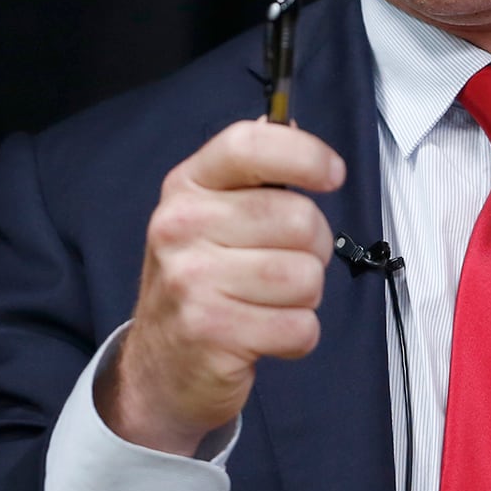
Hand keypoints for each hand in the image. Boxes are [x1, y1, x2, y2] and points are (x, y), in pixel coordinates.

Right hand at [101, 119, 344, 454]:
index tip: (332, 173)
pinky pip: (300, 327)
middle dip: (313, 248)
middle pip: (299, 219)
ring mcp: (191, 280)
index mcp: (188, 186)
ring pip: (305, 277)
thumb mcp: (211, 216)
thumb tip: (289, 124)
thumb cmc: (200, 283)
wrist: (158, 367)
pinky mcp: (211, 332)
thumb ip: (252, 175)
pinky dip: (297, 337)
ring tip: (270, 302)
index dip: (304, 154)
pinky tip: (265, 334)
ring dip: (305, 297)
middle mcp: (182, 226)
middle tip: (286, 264)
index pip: (250, 145)